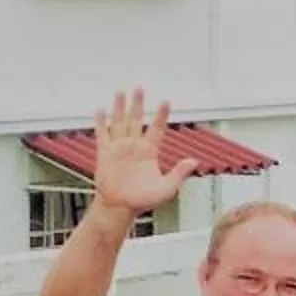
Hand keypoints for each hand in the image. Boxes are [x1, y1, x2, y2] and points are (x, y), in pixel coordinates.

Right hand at [89, 89, 190, 219]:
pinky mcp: (105, 154)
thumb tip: (194, 161)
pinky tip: (101, 110)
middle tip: (139, 87)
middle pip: (136, 120)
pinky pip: (102, 135)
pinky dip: (101, 122)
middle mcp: (134, 147)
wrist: (120, 208)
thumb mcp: (167, 188)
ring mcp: (119, 149)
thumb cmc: (143, 201)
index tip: (166, 102)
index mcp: (149, 153)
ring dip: (120, 107)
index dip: (161, 116)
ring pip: (120, 122)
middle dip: (138, 104)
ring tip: (121, 91)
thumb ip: (180, 173)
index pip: (156, 129)